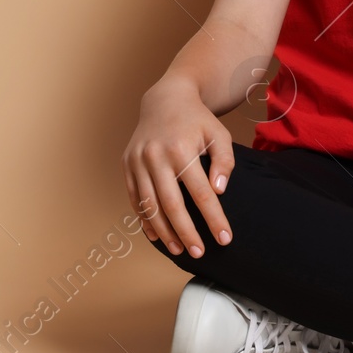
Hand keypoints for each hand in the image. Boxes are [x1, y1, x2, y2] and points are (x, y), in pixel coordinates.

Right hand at [121, 75, 235, 255]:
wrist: (165, 100)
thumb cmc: (197, 121)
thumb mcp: (219, 134)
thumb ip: (224, 162)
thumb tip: (219, 192)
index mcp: (181, 149)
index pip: (201, 193)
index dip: (213, 219)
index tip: (225, 238)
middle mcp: (155, 157)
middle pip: (172, 205)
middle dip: (187, 233)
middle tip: (199, 253)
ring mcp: (137, 162)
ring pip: (150, 206)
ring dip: (164, 232)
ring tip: (179, 250)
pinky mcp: (127, 166)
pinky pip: (134, 199)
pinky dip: (145, 220)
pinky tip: (157, 236)